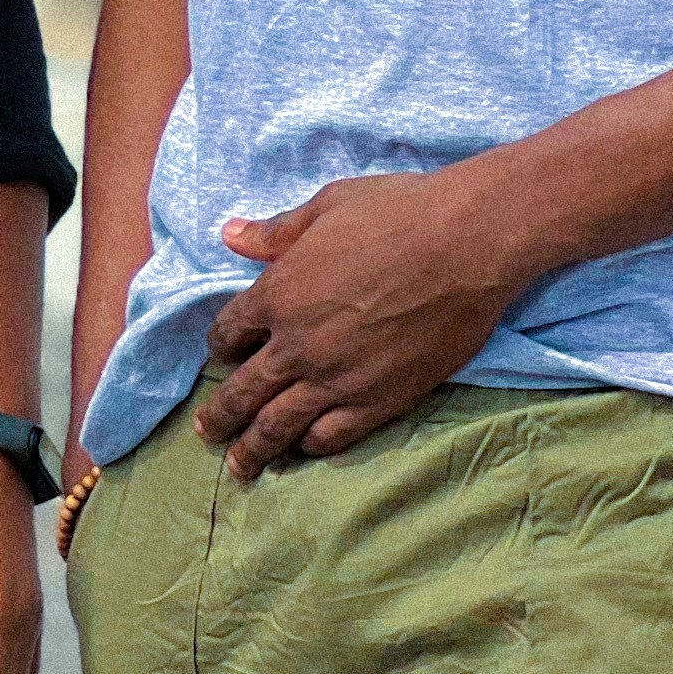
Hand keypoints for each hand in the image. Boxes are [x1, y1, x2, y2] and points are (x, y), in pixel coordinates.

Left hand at [196, 166, 531, 478]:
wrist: (467, 246)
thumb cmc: (398, 213)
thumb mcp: (326, 207)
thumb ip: (275, 231)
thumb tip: (229, 235)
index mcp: (277, 293)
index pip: (230, 331)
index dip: (221, 345)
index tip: (223, 354)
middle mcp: (297, 345)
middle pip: (244, 391)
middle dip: (221, 416)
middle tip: (205, 434)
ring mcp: (337, 379)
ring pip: (280, 426)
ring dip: (254, 449)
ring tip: (239, 467)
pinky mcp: (380, 401)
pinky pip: (333, 436)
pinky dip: (312, 448)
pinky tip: (304, 451)